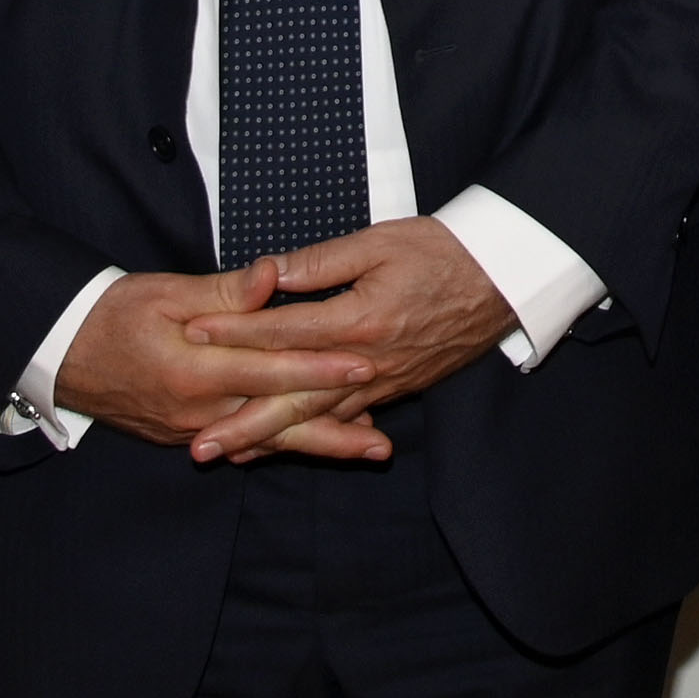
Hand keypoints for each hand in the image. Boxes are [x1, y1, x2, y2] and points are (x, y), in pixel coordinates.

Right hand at [51, 263, 377, 464]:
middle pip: (279, 422)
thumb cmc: (113, 314)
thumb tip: (270, 276)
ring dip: (318, 445)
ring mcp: (192, 429)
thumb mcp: (164, 293)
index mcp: (196, 371)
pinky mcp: (186, 435)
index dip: (322, 367)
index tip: (367, 362)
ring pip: (267, 440)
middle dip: (335, 430)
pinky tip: (314, 443)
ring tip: (367, 450)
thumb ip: (223, 291)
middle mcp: (199, 411)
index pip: (273, 370)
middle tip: (383, 442)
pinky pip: (245, 442)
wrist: (61, 354)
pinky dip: (282, 444)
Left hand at [178, 216, 516, 460]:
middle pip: (294, 398)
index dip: (235, 333)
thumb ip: (321, 261)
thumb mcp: (380, 242)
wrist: (505, 277)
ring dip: (272, 439)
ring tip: (229, 456)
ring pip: (318, 418)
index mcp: (359, 319)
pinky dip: (316, 437)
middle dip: (243, 423)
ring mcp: (385, 382)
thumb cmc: (443, 250)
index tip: (192, 336)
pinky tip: (291, 447)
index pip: (283, 332)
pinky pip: (348, 420)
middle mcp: (368, 362)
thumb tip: (269, 271)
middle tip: (199, 446)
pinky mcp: (398, 388)